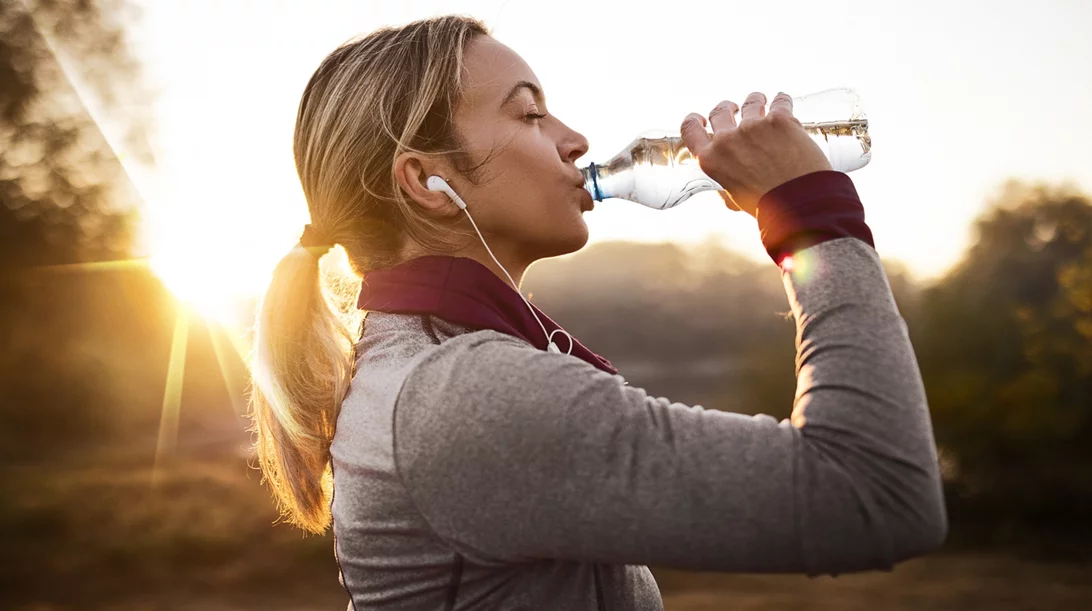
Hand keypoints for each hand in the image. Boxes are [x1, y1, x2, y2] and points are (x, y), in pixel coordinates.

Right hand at [680, 92, 831, 215]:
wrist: (799, 203)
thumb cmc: (768, 206)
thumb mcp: (735, 198)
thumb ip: (725, 184)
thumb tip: (724, 184)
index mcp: (712, 160)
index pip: (691, 130)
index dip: (694, 120)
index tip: (701, 118)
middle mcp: (727, 140)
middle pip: (719, 111)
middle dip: (727, 108)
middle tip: (735, 109)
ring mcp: (753, 127)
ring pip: (750, 101)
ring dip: (755, 101)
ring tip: (762, 102)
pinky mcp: (779, 119)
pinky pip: (779, 100)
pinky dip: (781, 100)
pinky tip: (783, 101)